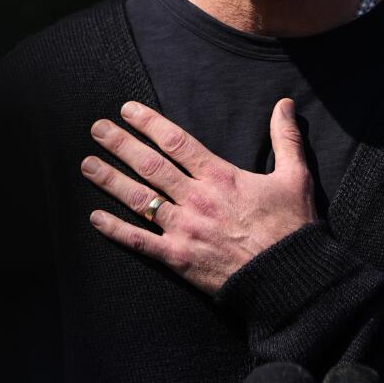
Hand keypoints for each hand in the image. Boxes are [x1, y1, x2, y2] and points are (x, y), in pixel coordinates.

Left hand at [80, 98, 316, 292]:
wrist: (287, 278)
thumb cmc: (292, 227)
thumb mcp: (296, 176)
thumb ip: (286, 138)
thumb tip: (285, 104)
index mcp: (221, 177)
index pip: (177, 143)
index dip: (149, 124)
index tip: (128, 111)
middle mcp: (197, 199)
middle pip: (151, 166)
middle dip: (121, 145)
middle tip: (97, 129)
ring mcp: (184, 230)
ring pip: (140, 199)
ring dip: (110, 180)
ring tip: (87, 164)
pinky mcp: (178, 258)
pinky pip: (140, 242)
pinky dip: (116, 230)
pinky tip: (95, 218)